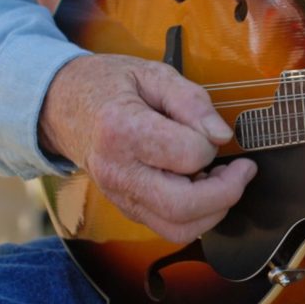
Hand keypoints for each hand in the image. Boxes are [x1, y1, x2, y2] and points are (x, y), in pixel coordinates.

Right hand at [39, 54, 256, 243]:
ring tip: (222, 179)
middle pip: (183, 207)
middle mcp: (118, 172)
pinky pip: (171, 228)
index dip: (211, 143)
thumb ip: (191, 101)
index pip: (188, 154)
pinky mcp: (129, 209)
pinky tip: (200, 185)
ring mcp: (120, 196)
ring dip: (215, 210)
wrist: (63, 106)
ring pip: (179, 229)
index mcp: (122, 131)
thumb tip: (222, 135)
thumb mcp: (152, 74)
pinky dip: (198, 215)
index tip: (213, 129)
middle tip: (242, 170)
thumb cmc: (111, 86)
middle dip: (226, 192)